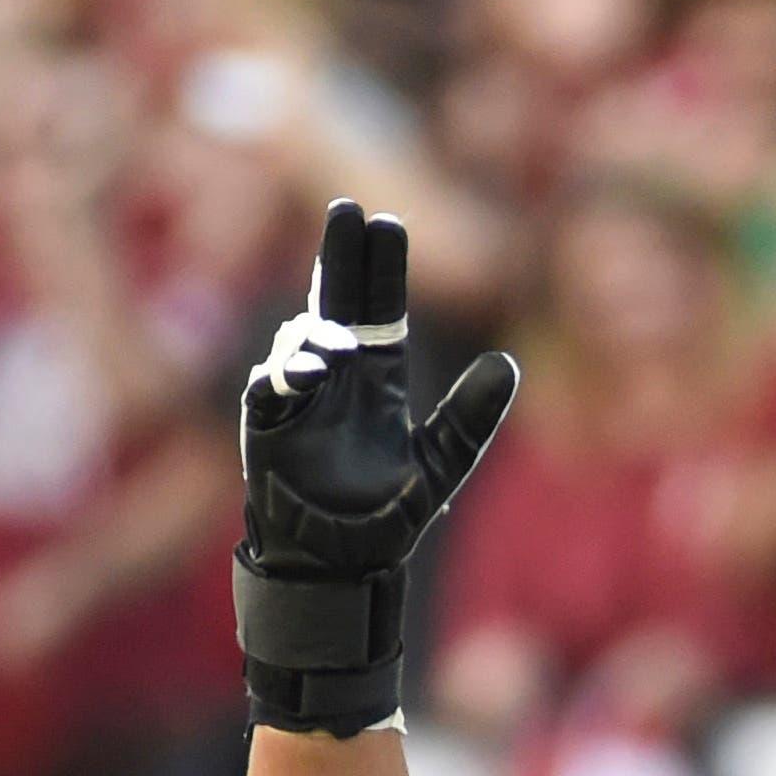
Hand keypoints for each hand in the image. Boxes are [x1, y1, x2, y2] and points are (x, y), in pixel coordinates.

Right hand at [236, 199, 519, 734]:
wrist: (344, 564)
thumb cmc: (388, 516)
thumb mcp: (443, 463)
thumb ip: (473, 416)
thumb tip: (507, 363)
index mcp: (379, 381)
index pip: (380, 310)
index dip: (379, 268)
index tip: (384, 223)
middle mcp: (338, 380)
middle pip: (337, 304)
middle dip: (340, 259)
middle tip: (348, 211)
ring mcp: (300, 400)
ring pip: (302, 342)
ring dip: (320, 332)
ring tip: (339, 339)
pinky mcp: (268, 430)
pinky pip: (272, 391)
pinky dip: (288, 377)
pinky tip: (311, 371)